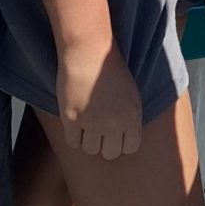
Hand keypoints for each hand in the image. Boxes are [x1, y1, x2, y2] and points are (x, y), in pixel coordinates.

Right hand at [55, 43, 145, 159]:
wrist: (89, 52)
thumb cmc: (110, 69)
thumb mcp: (131, 94)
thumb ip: (129, 117)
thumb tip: (123, 137)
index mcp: (132, 116)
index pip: (130, 148)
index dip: (122, 142)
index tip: (115, 134)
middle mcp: (114, 123)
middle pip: (110, 153)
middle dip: (105, 144)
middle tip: (99, 130)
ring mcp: (92, 122)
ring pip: (91, 149)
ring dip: (88, 140)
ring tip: (86, 124)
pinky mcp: (72, 119)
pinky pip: (73, 142)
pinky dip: (74, 136)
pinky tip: (75, 123)